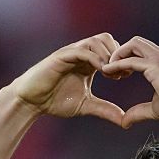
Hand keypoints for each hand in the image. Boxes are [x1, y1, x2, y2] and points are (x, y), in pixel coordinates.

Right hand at [7, 33, 125, 125]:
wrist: (31, 102)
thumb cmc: (55, 101)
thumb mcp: (86, 105)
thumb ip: (105, 109)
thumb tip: (124, 120)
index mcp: (88, 62)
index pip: (111, 49)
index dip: (121, 60)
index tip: (126, 76)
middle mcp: (81, 53)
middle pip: (106, 39)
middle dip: (117, 54)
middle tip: (121, 72)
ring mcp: (71, 53)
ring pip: (96, 41)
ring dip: (108, 55)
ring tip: (111, 73)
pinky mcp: (61, 56)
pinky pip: (82, 50)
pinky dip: (95, 58)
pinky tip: (102, 72)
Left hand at [100, 36, 158, 131]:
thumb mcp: (154, 109)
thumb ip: (138, 112)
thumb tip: (124, 122)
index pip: (141, 50)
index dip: (126, 58)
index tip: (117, 73)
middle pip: (135, 42)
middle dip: (119, 52)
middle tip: (109, 69)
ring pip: (132, 44)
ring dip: (117, 55)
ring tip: (107, 70)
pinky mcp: (155, 66)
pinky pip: (130, 60)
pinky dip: (117, 64)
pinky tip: (107, 72)